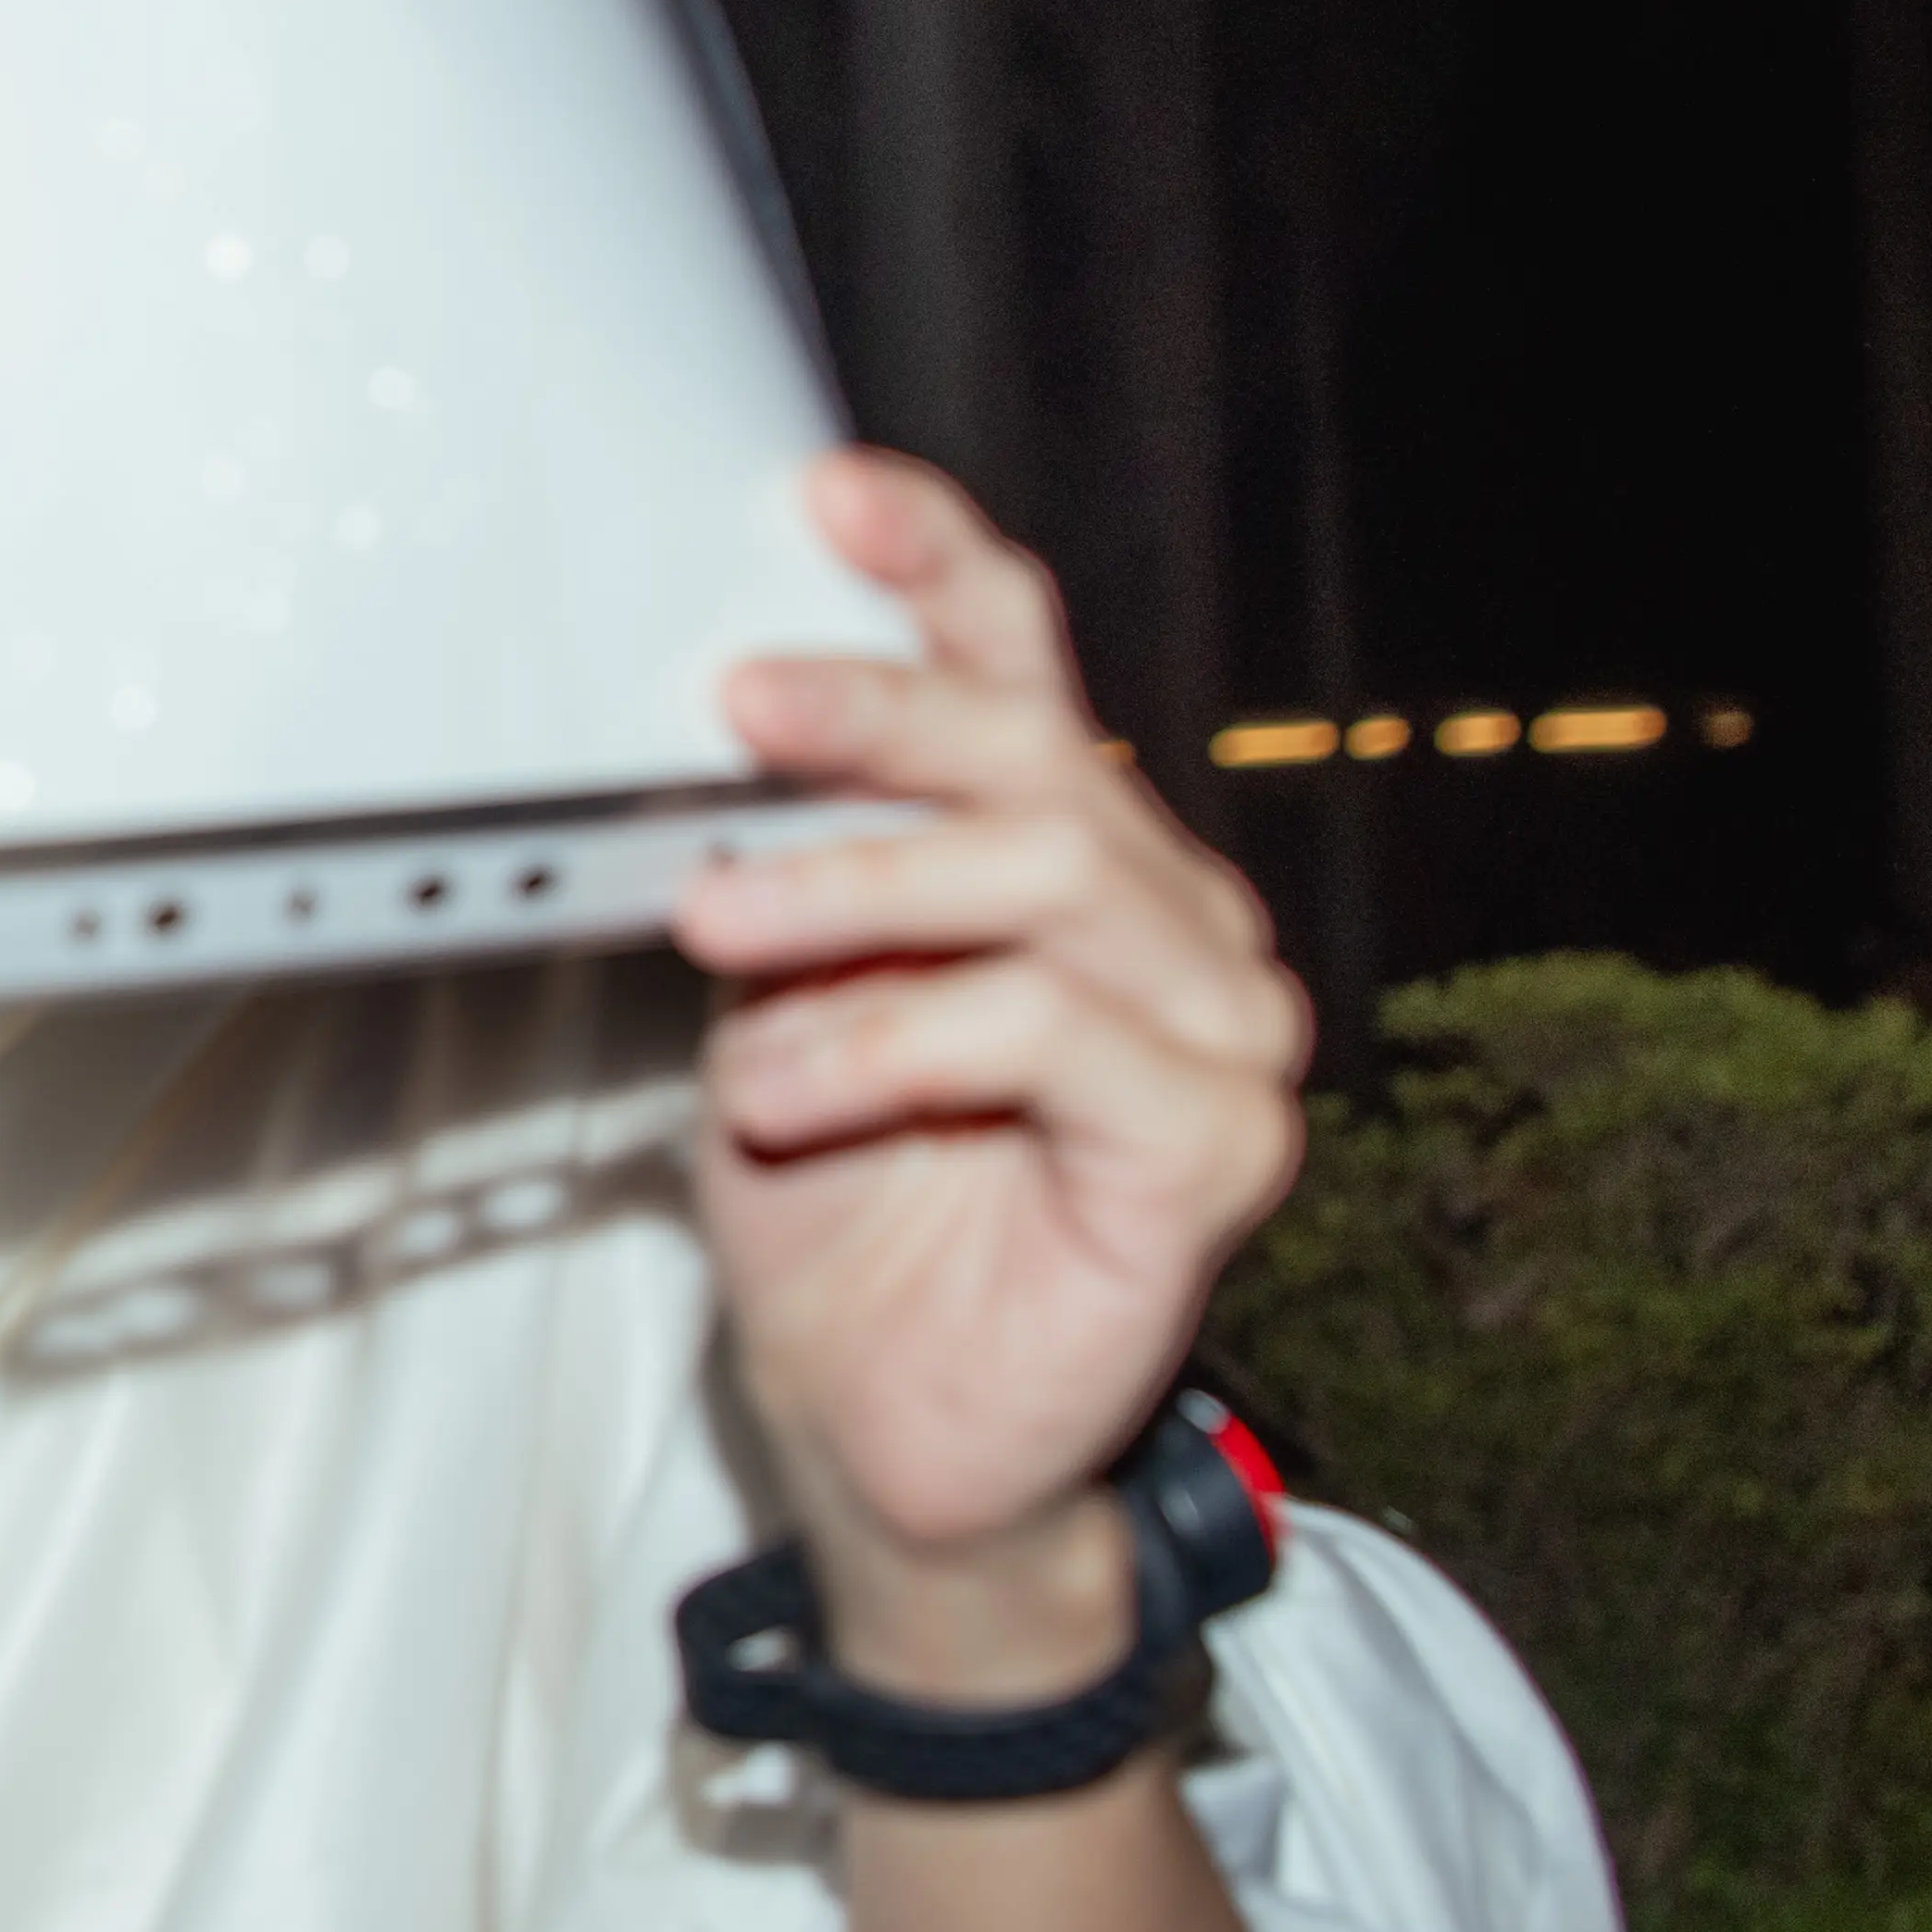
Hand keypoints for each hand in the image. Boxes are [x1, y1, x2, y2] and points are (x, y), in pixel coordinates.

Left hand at [664, 456, 1310, 1698]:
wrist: (884, 1432)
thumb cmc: (844, 1216)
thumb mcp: (779, 994)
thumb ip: (788, 859)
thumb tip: (714, 718)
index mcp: (1073, 858)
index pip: (1029, 667)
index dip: (940, 570)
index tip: (832, 500)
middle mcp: (1170, 921)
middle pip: (1035, 752)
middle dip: (871, 716)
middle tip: (734, 711)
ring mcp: (1217, 1030)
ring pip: (1040, 878)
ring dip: (852, 890)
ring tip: (719, 931)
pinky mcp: (1214, 1144)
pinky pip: (1051, 1031)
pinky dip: (893, 1042)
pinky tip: (790, 1090)